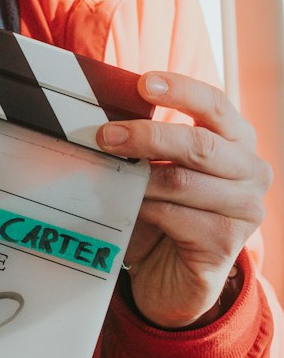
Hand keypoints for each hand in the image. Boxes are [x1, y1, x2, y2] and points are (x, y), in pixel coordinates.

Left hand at [97, 71, 270, 328]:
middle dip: (148, 136)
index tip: (143, 82)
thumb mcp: (160, 167)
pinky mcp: (226, 243)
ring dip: (137, 178)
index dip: (180, 90)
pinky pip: (173, 216)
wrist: (172, 275)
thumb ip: (149, 141)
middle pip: (199, 144)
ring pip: (181, 181)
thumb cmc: (164, 211)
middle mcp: (252, 172)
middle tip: (105, 135)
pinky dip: (142, 209)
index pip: (215, 104)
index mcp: (237, 141)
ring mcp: (245, 210)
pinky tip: (126, 208)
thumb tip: (105, 115)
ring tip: (108, 174)